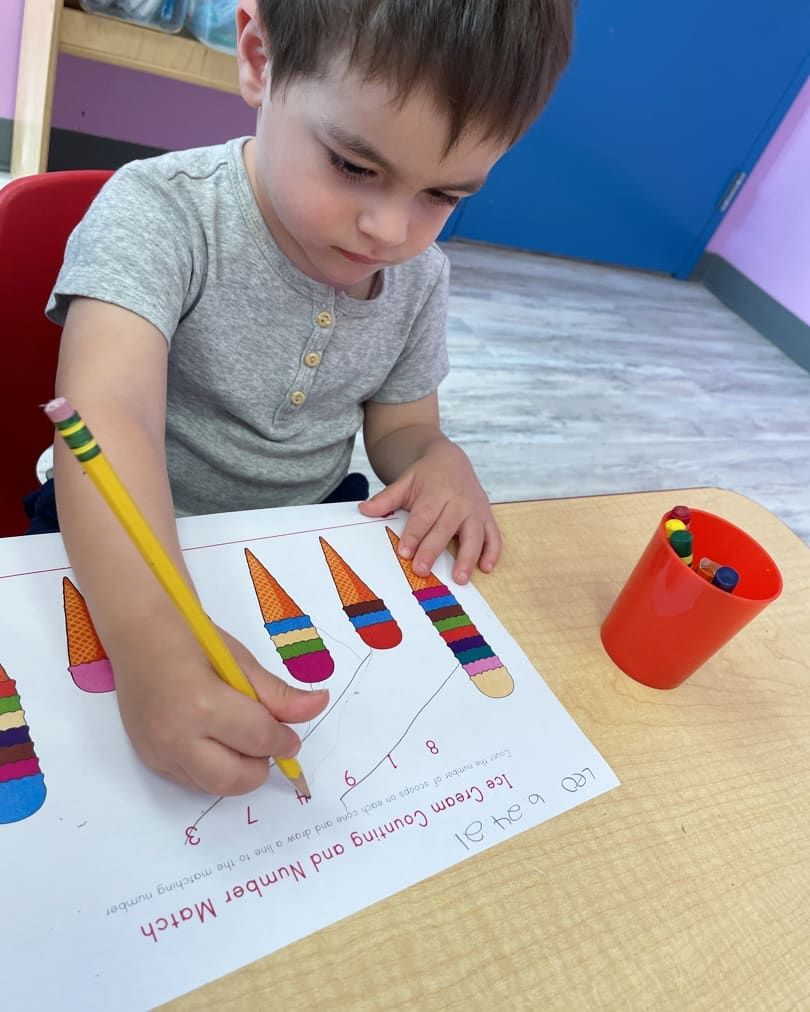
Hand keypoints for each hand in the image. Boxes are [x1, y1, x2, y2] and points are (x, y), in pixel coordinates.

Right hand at [112, 625, 327, 795]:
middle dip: (261, 765)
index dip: (284, 739)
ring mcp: (158, 751)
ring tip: (241, 739)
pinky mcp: (148, 759)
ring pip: (212, 788)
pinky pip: (191, 781)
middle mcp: (176, 735)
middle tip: (268, 742)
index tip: (291, 735)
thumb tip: (318, 706)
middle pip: (234, 779)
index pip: (258, 738)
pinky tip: (216, 740)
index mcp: (202, 704)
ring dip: (237, 771)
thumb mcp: (240, 660)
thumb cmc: (192, 638)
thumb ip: (278, 694)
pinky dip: (213, 769)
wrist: (138, 633)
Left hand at [359, 438, 500, 583]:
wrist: (451, 459)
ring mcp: (475, 510)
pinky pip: (494, 536)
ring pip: (474, 535)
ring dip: (468, 557)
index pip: (424, 516)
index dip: (414, 535)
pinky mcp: (487, 517)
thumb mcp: (405, 482)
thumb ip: (386, 498)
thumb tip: (363, 510)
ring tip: (459, 579)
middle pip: (446, 528)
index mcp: (437, 491)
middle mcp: (459, 501)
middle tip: (422, 570)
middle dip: (434, 550)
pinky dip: (493, 552)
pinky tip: (485, 569)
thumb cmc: (425, 476)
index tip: (404, 553)